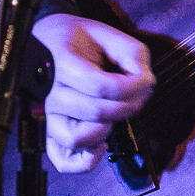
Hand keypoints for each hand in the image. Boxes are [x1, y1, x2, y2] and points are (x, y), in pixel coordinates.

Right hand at [30, 14, 154, 172]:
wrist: (51, 43)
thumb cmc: (80, 41)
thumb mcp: (110, 34)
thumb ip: (132, 54)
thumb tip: (144, 80)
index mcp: (62, 65)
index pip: (101, 87)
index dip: (132, 87)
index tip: (143, 80)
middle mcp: (52, 92)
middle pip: (96, 112)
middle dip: (127, 106)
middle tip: (134, 96)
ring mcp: (50, 115)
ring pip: (78, 138)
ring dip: (106, 128)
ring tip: (113, 115)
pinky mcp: (52, 132)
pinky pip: (62, 159)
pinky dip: (84, 161)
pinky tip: (101, 144)